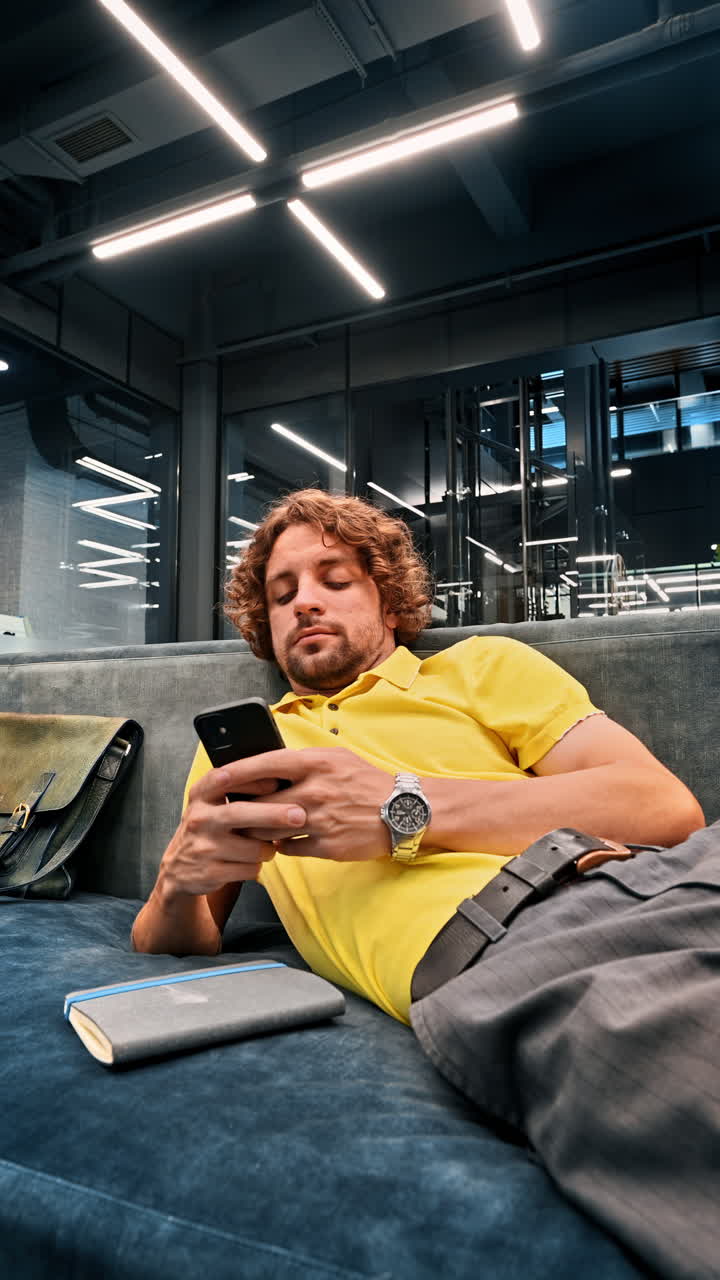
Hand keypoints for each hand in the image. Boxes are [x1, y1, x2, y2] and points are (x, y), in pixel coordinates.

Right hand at [157, 768, 307, 898]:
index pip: (223, 778)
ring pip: (252, 847)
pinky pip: (249, 869)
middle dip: (273, 813)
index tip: (278, 781)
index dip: (251, 779)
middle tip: (300, 815)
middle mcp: (199, 819)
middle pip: (239, 812)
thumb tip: (282, 778)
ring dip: (268, 848)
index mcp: (201, 795)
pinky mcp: (209, 872)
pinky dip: (258, 866)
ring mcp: (203, 847)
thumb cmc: (210, 829)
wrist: (180, 869)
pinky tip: (251, 862)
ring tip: (266, 846)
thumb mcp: (212, 804)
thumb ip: (237, 791)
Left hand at [221, 747, 392, 861]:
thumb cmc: (367, 781)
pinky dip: (284, 845)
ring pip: (271, 830)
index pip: (266, 764)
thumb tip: (270, 764)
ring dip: (259, 830)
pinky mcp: (328, 847)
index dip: (237, 771)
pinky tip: (285, 840)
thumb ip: (305, 761)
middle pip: (262, 803)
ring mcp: (321, 821)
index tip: (217, 775)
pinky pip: (290, 849)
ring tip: (255, 827)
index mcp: (317, 764)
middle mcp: (316, 791)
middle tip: (235, 810)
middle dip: (245, 809)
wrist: (404, 811)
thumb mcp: (338, 758)